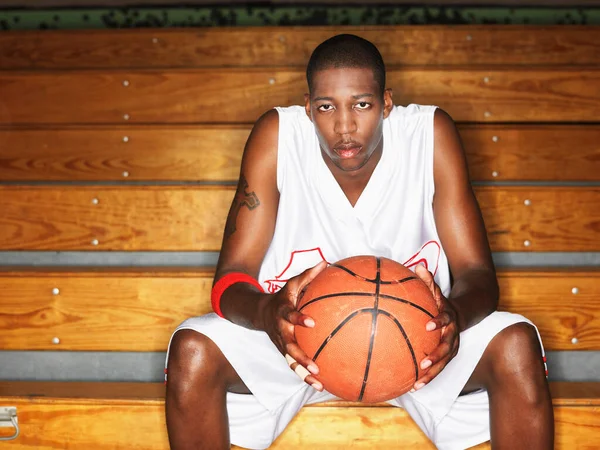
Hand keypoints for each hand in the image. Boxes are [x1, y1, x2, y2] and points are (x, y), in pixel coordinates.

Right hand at [260, 261, 327, 390]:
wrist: (259, 312)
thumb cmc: (282, 297)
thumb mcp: (291, 283)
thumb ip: (308, 275)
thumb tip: (326, 262)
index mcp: (282, 313)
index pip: (290, 315)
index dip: (299, 319)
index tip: (311, 322)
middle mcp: (280, 332)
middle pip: (289, 347)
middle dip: (301, 358)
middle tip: (315, 365)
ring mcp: (281, 345)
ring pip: (291, 363)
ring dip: (303, 374)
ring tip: (319, 382)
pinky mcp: (284, 353)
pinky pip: (294, 367)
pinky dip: (305, 377)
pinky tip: (321, 385)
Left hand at [412, 264, 459, 390]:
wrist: (466, 313)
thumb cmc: (443, 303)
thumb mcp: (437, 291)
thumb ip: (428, 281)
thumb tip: (419, 266)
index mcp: (449, 318)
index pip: (444, 319)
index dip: (438, 322)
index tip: (428, 325)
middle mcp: (453, 335)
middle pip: (446, 348)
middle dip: (436, 357)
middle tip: (423, 364)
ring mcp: (452, 347)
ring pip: (443, 364)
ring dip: (432, 375)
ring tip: (418, 383)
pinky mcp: (448, 356)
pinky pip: (439, 369)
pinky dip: (428, 379)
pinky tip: (413, 387)